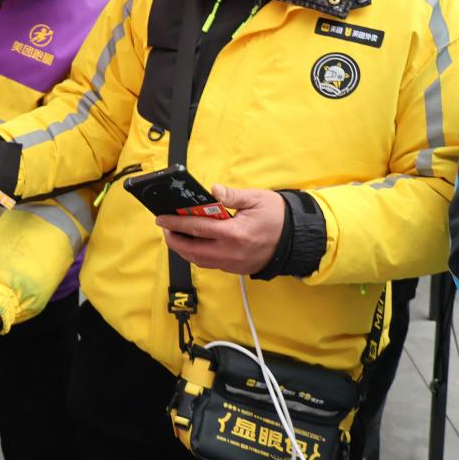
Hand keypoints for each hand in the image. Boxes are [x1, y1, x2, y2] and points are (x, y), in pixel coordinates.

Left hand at [155, 184, 286, 274]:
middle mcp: (232, 252)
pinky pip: (211, 264)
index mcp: (235, 233)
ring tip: (176, 235)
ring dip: (184, 249)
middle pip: (192, 250)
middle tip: (165, 227)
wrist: (296, 240)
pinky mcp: (236, 269)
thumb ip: (232, 196)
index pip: (198, 227)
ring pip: (199, 260)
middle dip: (174, 239)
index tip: (162, 218)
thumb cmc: (278, 217)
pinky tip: (193, 244)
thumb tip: (213, 191)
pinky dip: (197, 255)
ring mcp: (233, 263)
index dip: (176, 222)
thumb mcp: (257, 199)